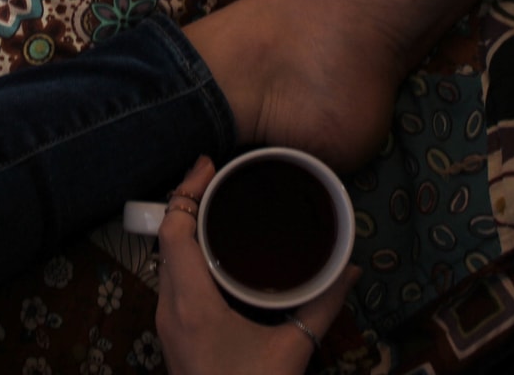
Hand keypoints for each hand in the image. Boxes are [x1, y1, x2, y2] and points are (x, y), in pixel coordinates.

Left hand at [153, 156, 360, 374]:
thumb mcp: (293, 350)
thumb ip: (322, 305)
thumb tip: (349, 266)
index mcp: (192, 306)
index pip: (175, 233)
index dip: (186, 192)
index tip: (208, 164)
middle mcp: (170, 309)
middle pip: (167, 239)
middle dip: (187, 200)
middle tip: (217, 175)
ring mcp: (166, 322)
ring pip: (165, 258)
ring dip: (185, 226)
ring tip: (215, 202)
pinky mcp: (172, 333)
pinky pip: (171, 278)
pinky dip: (187, 252)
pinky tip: (212, 247)